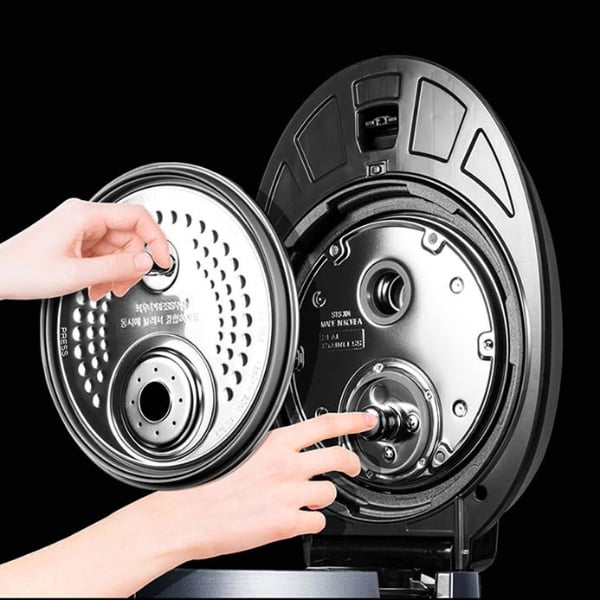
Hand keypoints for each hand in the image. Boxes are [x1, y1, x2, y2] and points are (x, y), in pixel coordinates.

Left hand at [0, 198, 169, 300]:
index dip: (156, 239)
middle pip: (129, 236)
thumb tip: (147, 262)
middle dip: (131, 264)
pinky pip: (104, 254)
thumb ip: (117, 267)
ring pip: (118, 248)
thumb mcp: (77, 273)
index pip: (137, 217)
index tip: (163, 260)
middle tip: (124, 284)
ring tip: (104, 289)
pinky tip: (96, 286)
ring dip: (117, 272)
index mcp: (85, 215)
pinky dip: (105, 272)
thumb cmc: (22, 270)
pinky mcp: (77, 240)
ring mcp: (80, 229)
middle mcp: (84, 217)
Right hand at [0, 412, 375, 596]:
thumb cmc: (204, 484)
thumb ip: (270, 449)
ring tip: (304, 500)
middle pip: (339, 458)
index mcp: (274, 443)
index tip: (366, 420)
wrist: (184, 516)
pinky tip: (294, 520)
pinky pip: (316, 522)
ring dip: (322, 497)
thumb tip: (289, 450)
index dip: (352, 421)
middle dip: (352, 463)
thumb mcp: (239, 450)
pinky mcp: (286, 523)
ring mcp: (289, 495)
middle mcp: (287, 466)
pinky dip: (310, 522)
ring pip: (330, 493)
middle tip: (353, 467)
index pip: (324, 424)